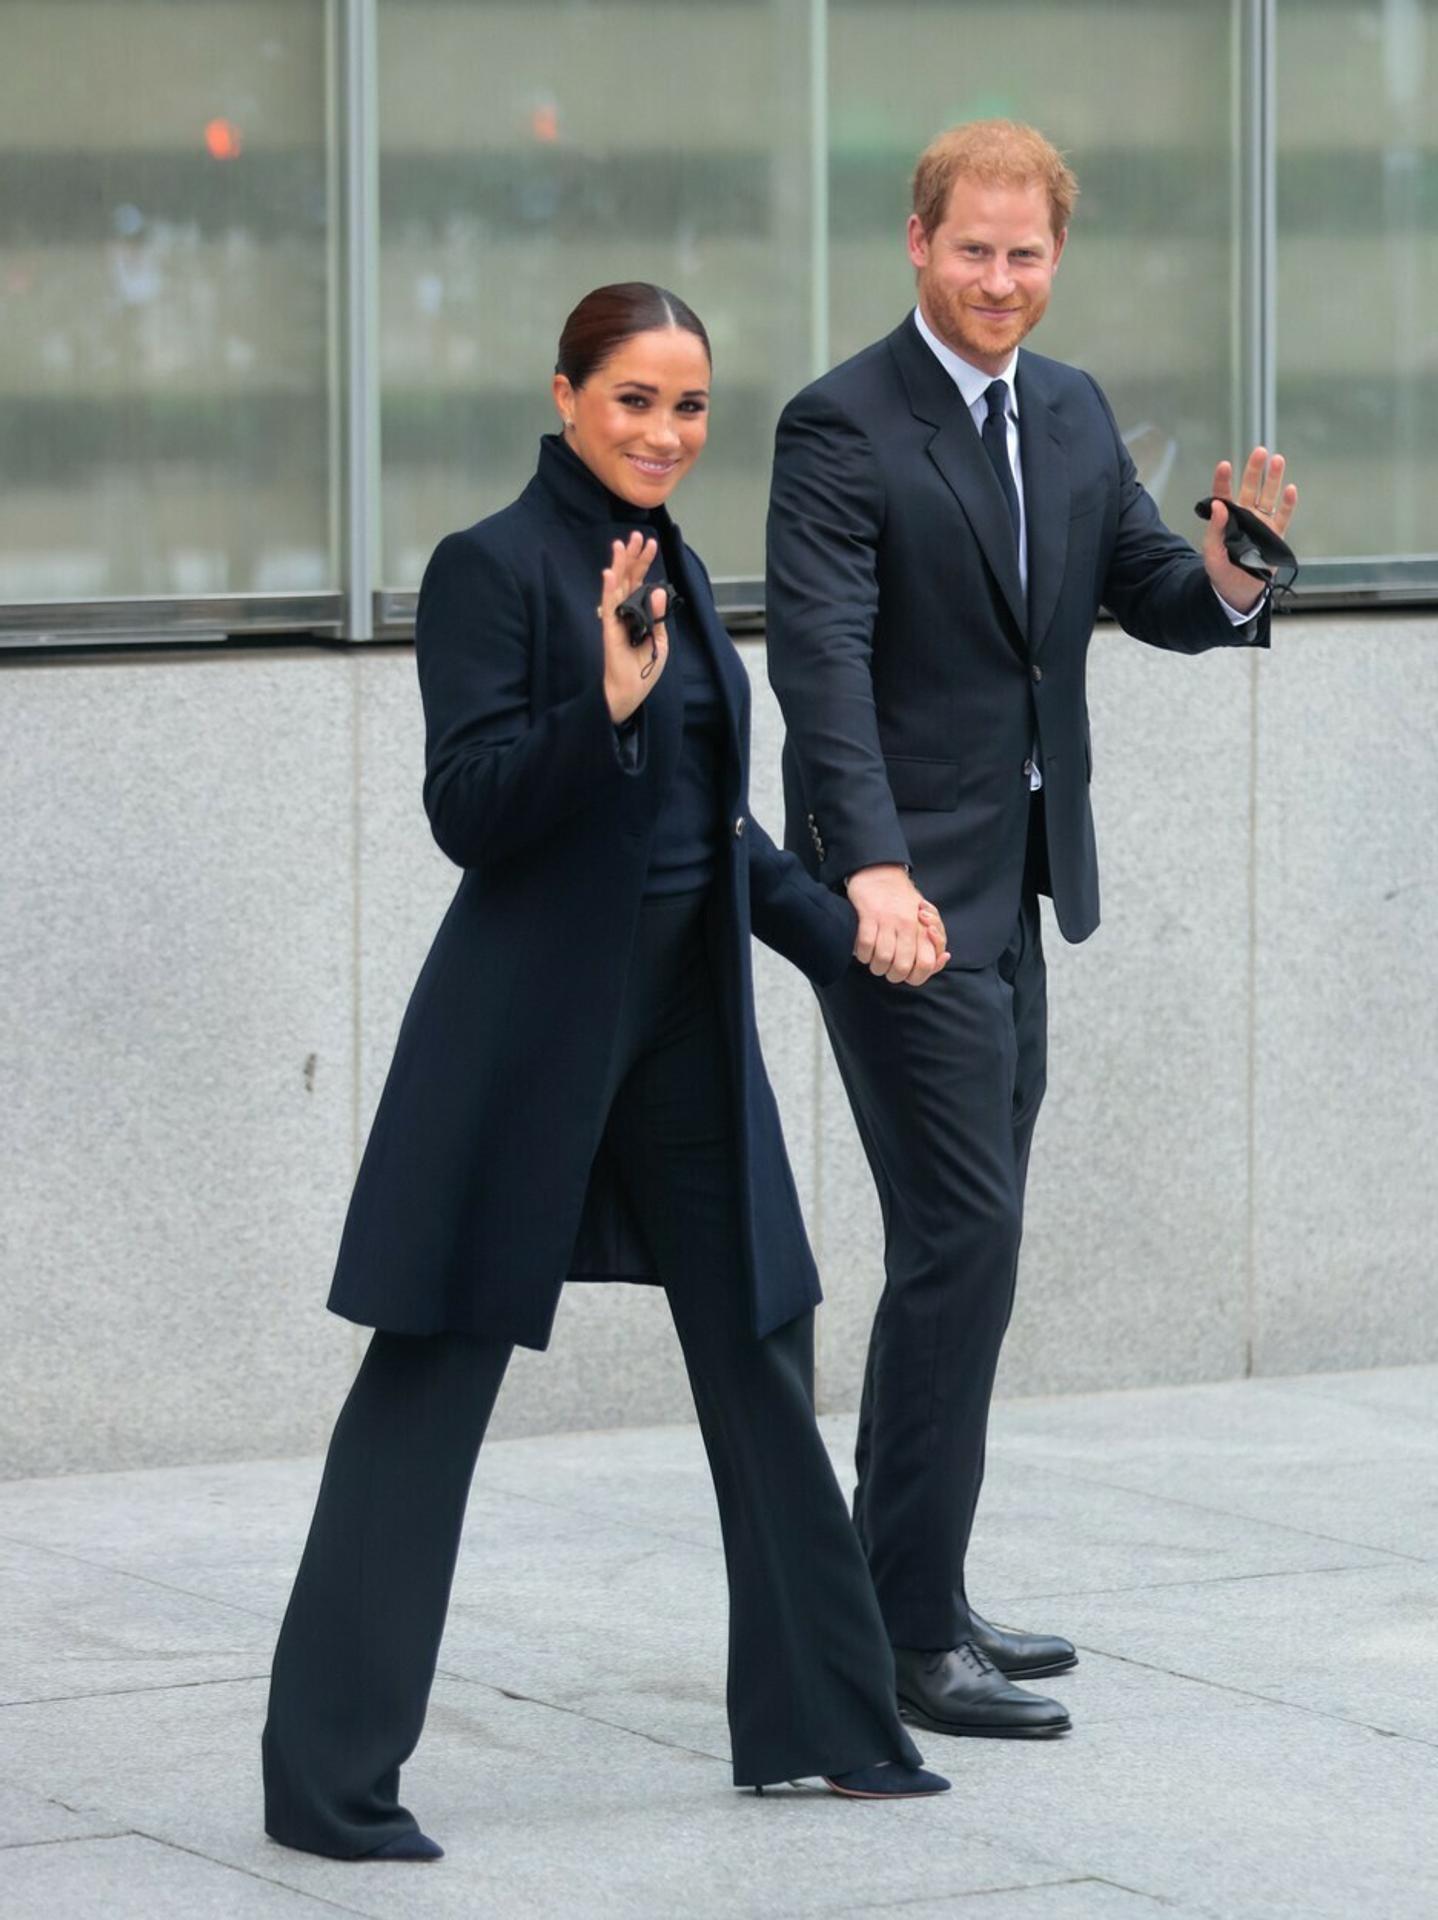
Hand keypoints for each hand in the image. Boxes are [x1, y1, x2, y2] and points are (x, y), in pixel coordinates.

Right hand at [600, 532, 668, 722]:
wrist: (630, 691)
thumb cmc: (643, 669)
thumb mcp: (660, 640)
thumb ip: (658, 616)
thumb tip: (657, 590)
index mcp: (638, 613)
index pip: (640, 582)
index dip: (645, 563)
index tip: (651, 544)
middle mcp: (625, 611)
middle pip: (628, 578)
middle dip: (632, 556)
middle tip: (636, 535)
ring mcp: (615, 618)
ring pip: (617, 586)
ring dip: (619, 565)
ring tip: (621, 544)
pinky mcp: (609, 629)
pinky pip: (608, 606)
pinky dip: (609, 590)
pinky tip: (609, 573)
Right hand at [846, 864, 950, 985]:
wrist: (882, 872)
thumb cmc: (905, 901)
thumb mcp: (927, 917)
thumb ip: (936, 940)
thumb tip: (943, 958)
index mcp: (923, 927)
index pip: (927, 964)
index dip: (916, 977)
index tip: (908, 974)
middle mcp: (908, 925)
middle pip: (903, 967)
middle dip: (893, 976)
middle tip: (888, 971)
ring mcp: (888, 920)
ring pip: (883, 959)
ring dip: (876, 967)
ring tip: (875, 963)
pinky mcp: (869, 915)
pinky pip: (865, 945)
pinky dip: (863, 955)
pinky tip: (864, 952)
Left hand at [1202, 447, 1298, 613]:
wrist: (1238, 593)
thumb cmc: (1221, 573)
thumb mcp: (1212, 554)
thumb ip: (1215, 530)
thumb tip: (1218, 505)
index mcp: (1226, 520)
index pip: (1223, 496)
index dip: (1223, 480)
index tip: (1224, 465)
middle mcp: (1245, 518)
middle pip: (1250, 489)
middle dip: (1254, 471)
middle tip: (1259, 451)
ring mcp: (1262, 525)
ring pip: (1268, 498)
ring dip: (1273, 480)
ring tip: (1277, 459)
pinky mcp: (1275, 536)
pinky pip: (1283, 518)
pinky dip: (1287, 504)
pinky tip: (1290, 489)